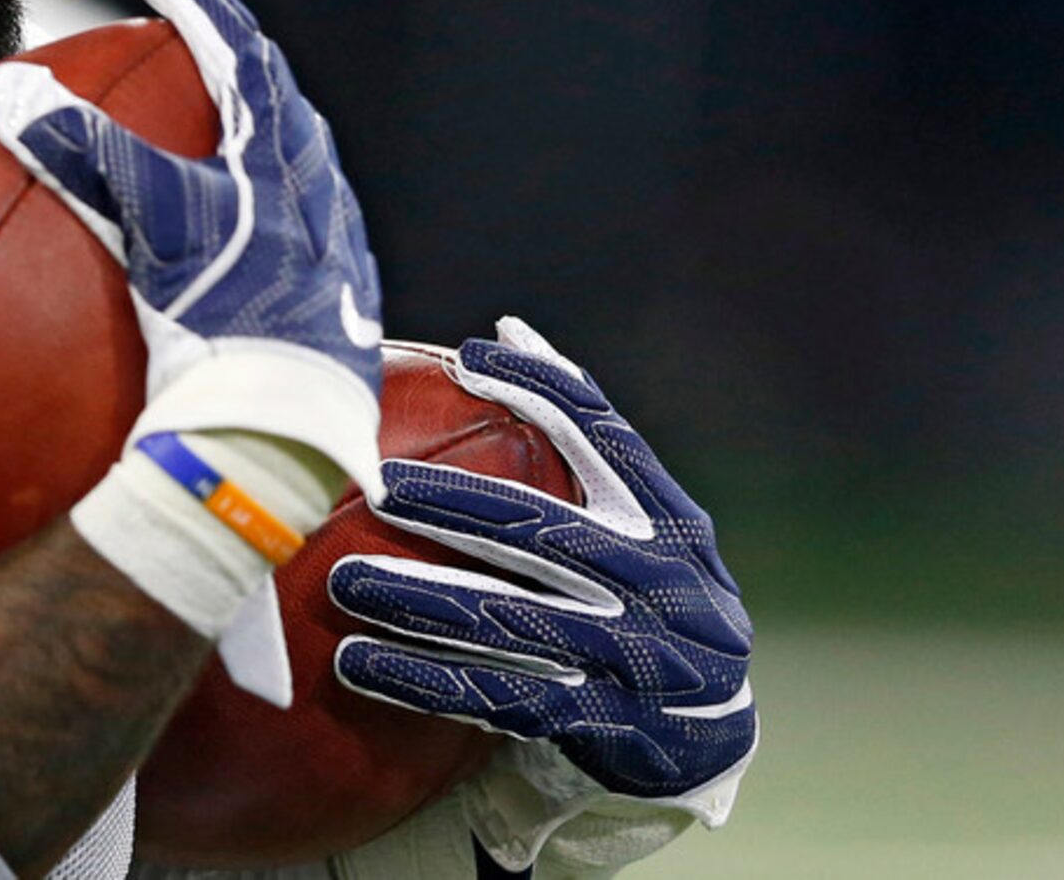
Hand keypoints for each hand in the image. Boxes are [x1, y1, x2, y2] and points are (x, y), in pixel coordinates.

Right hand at [0, 0, 383, 490]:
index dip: (199, 6)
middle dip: (236, 65)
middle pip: (280, 103)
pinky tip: (241, 243)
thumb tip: (10, 91)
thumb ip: (86, 152)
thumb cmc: (227, 325)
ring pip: (301, 166)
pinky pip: (303, 230)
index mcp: (284, 155)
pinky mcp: (339, 305)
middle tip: (194, 47)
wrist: (284, 434)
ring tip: (214, 134)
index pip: (244, 51)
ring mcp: (337, 250)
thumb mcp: (153, 226)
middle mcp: (323, 191)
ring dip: (256, 136)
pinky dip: (266, 210)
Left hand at [327, 319, 755, 804]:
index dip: (541, 389)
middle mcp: (660, 584)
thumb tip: (509, 326)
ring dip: (421, 599)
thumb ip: (585, 440)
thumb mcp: (650, 523)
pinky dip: (423, 680)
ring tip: (345, 579)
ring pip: (511, 619)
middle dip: (454, 507)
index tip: (468, 358)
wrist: (718, 736)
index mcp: (671, 523)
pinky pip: (497, 697)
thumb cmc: (656, 602)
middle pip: (544, 532)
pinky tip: (359, 663)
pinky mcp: (601, 726)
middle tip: (377, 485)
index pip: (607, 438)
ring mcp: (633, 658)